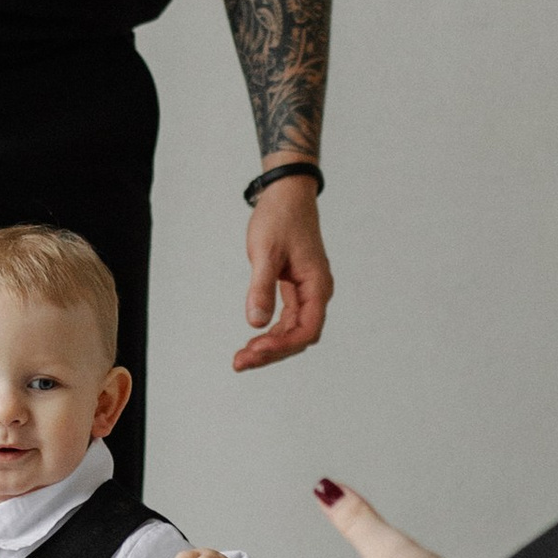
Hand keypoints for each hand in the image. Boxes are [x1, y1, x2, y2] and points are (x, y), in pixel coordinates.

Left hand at [234, 176, 332, 372]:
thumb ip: (261, 288)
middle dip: (271, 352)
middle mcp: (316, 292)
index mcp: (317, 285)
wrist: (286, 195)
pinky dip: (271, 331)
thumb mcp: (266, 252)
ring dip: (269, 346)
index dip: (282, 345)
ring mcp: (307, 291)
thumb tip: (256, 323)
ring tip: (242, 357)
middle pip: (299, 336)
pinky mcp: (296, 288)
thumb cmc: (280, 218)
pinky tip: (253, 339)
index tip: (255, 350)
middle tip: (240, 362)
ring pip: (292, 330)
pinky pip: (287, 318)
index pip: (307, 329)